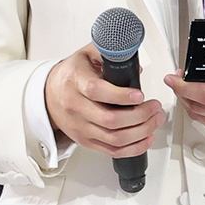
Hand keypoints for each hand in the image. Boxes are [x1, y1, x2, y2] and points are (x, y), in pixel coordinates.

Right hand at [45, 45, 164, 157]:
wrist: (49, 94)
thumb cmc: (71, 74)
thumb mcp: (87, 54)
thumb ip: (109, 53)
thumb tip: (135, 65)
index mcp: (75, 82)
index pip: (96, 92)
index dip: (120, 96)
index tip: (139, 94)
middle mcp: (76, 107)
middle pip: (110, 120)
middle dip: (139, 115)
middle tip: (154, 107)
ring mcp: (80, 127)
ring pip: (114, 138)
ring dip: (141, 132)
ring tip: (155, 120)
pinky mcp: (86, 141)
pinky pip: (112, 151)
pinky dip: (133, 148)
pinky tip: (146, 138)